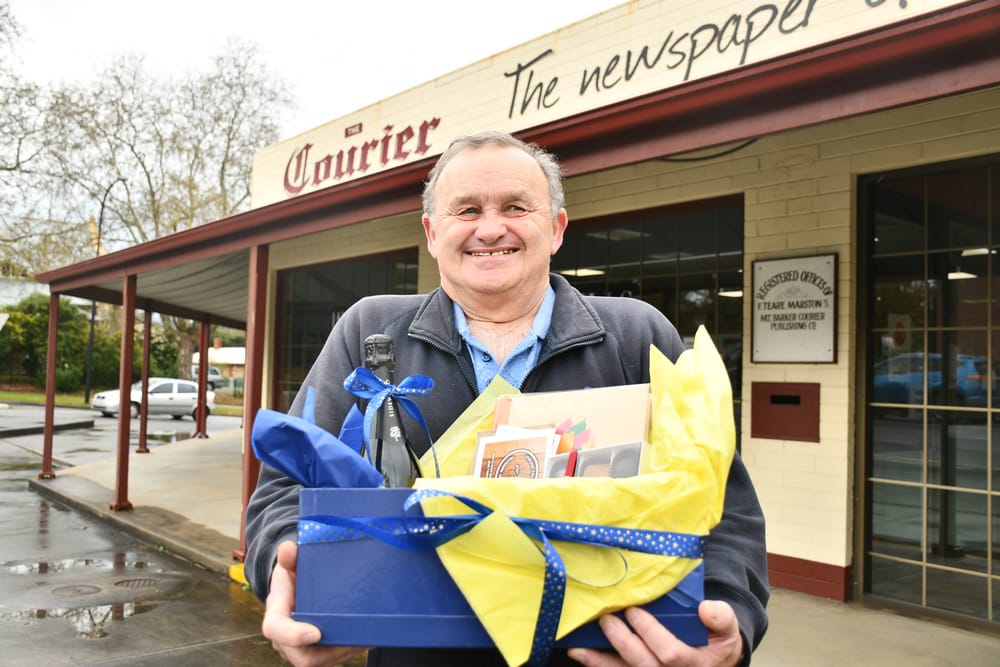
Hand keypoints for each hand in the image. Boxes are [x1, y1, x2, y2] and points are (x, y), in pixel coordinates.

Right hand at [261, 540, 368, 666]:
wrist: (294, 587)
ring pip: (322, 661)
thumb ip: (290, 557)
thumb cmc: (292, 576)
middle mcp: (285, 639)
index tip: (316, 633)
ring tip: (366, 637)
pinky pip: (332, 658)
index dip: (294, 635)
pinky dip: (350, 650)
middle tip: (354, 638)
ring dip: (345, 652)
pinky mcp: (316, 653)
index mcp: (276, 614)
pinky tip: (367, 638)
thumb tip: (288, 549)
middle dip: (331, 651)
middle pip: (303, 657)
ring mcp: (301, 649)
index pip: (277, 629)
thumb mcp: (290, 563)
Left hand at [567, 600, 743, 666]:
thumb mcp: (728, 629)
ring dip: (600, 661)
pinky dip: (599, 664)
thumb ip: (722, 618)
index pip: (670, 654)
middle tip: (607, 619)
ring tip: (579, 647)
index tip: (635, 612)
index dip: (651, 634)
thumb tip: (706, 609)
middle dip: (623, 642)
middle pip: (644, 665)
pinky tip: (581, 655)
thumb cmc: (716, 641)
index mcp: (695, 665)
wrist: (714, 660)